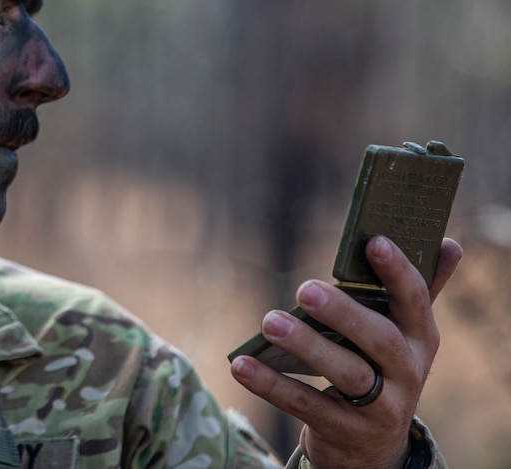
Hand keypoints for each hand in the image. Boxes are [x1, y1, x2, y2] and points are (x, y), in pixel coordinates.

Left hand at [231, 236, 462, 468]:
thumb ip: (415, 292)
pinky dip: (272, 385)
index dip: (398, 272)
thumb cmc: (381, 370)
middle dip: (344, 313)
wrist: (373, 449)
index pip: (416, 302)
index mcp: (420, 340)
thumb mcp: (402, 336)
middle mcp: (407, 373)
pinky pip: (306, 405)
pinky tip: (241, 364)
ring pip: (347, 375)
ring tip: (269, 321)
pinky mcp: (344, 431)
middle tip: (305, 288)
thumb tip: (448, 242)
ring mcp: (380, 408)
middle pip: (380, 340)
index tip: (375, 242)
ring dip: (306, 346)